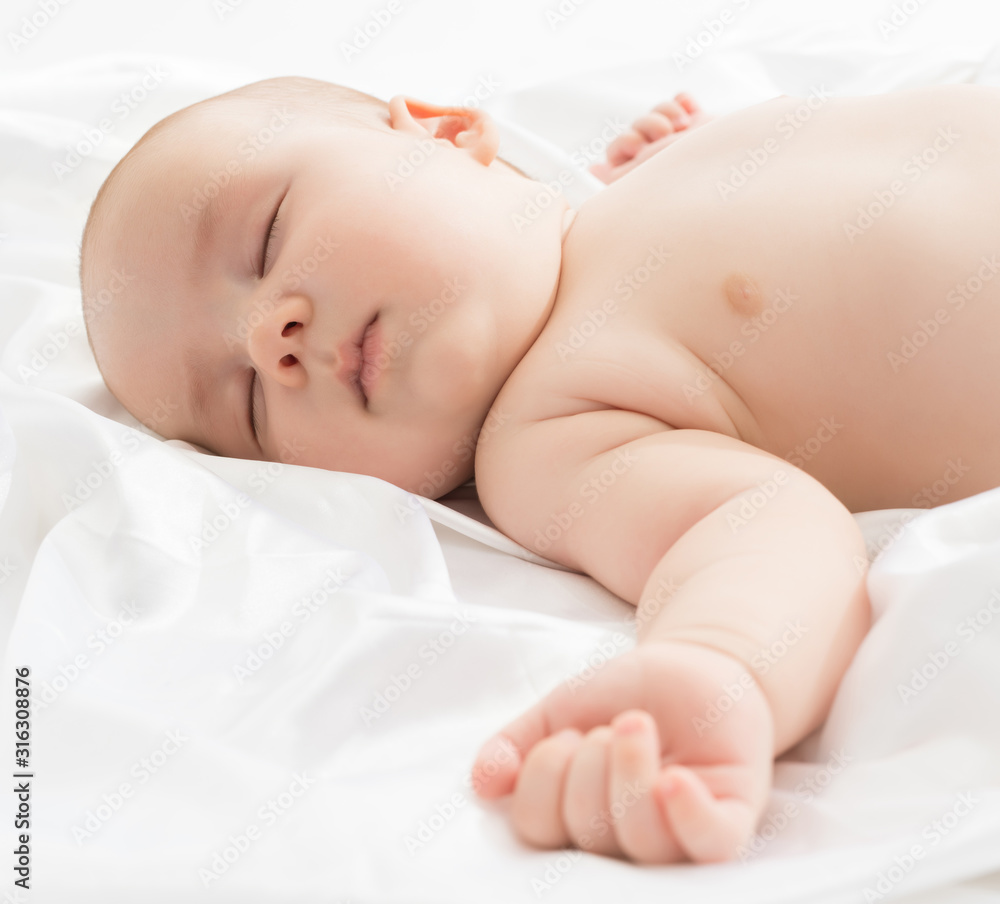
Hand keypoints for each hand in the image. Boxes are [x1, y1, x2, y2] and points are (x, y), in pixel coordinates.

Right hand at [471, 641, 773, 863]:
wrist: (691, 664)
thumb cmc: (624, 694)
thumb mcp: (561, 709)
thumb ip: (517, 741)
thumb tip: (483, 782)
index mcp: (577, 817)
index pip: (538, 827)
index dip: (540, 778)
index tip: (564, 734)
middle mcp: (624, 836)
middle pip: (587, 832)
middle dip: (586, 765)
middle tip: (608, 727)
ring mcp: (678, 830)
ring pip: (641, 839)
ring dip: (628, 772)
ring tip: (636, 725)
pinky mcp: (729, 817)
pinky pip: (708, 843)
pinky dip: (688, 816)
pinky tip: (674, 778)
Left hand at [590, 92, 711, 183]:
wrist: (732, 163)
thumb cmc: (683, 177)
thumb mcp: (636, 178)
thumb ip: (611, 176)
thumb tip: (592, 170)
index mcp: (643, 174)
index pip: (617, 150)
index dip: (625, 142)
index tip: (640, 147)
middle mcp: (660, 159)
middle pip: (638, 125)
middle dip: (648, 124)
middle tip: (665, 136)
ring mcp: (681, 142)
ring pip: (658, 111)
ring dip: (667, 112)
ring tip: (682, 127)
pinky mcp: (702, 127)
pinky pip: (682, 101)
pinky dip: (684, 102)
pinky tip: (691, 112)